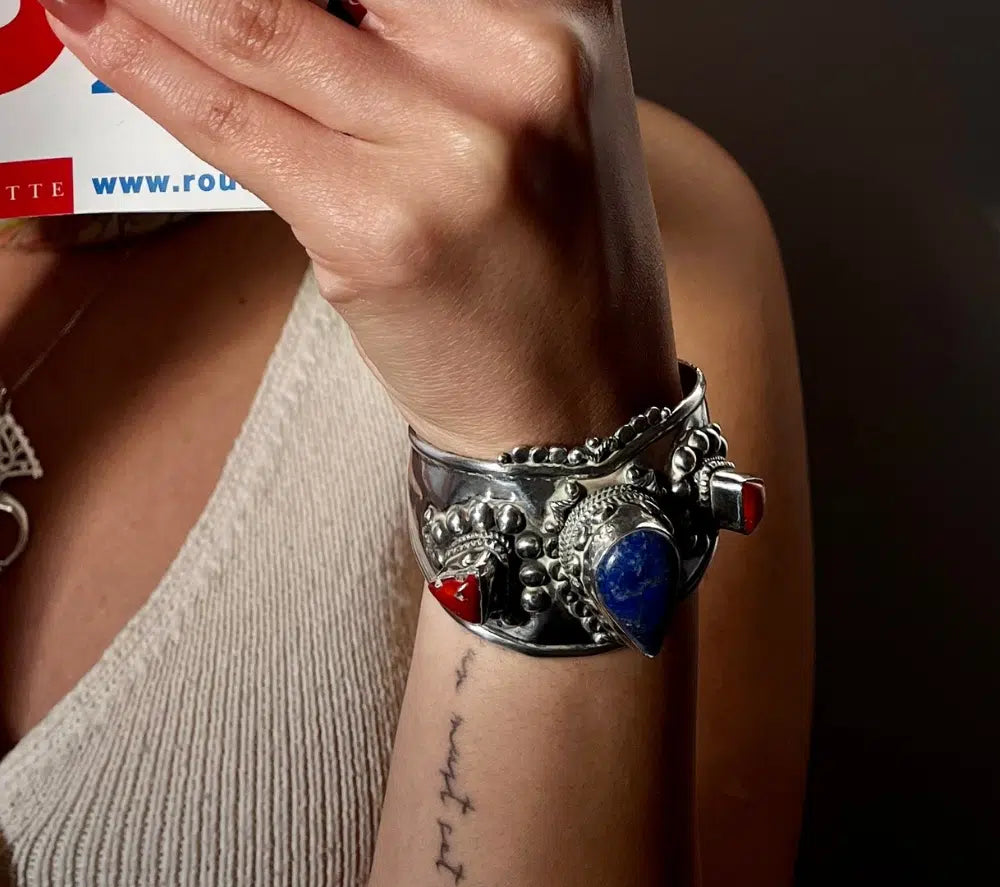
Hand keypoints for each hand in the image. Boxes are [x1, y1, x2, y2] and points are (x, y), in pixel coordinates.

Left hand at [40, 0, 680, 455]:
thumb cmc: (550, 271)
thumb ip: (434, 35)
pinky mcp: (379, 229)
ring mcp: (449, 148)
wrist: (574, 406)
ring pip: (252, 22)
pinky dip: (147, 67)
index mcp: (562, 13)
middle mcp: (517, 62)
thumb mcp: (527, 113)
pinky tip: (95, 28)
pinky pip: (232, 124)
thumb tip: (293, 5)